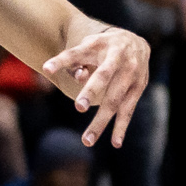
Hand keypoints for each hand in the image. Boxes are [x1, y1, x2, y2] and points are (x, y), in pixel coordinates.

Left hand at [43, 24, 150, 145]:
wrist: (136, 42)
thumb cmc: (102, 48)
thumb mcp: (88, 46)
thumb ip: (78, 61)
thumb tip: (78, 77)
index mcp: (99, 44)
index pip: (76, 52)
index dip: (61, 60)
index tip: (46, 69)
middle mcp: (117, 57)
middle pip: (103, 76)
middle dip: (91, 92)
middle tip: (79, 107)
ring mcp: (131, 73)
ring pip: (115, 99)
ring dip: (101, 121)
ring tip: (87, 141)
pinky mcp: (139, 87)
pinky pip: (128, 109)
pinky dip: (121, 126)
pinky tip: (115, 143)